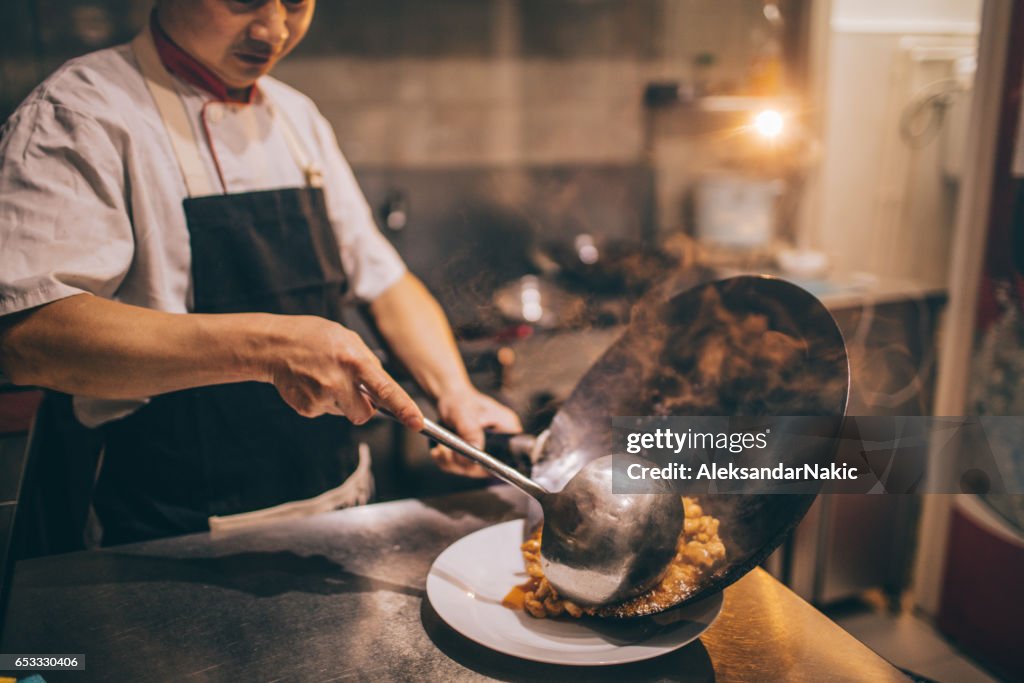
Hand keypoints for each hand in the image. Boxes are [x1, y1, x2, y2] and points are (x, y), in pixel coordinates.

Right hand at [264, 315, 422, 429]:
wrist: (273, 345)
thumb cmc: (314, 338)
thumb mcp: (348, 339)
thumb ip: (368, 364)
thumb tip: (382, 389)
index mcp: (354, 361)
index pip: (386, 390)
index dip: (404, 408)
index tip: (417, 422)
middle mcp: (338, 381)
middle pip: (365, 413)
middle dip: (363, 406)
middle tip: (349, 387)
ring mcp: (320, 397)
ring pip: (345, 413)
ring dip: (341, 401)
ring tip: (325, 377)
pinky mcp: (306, 409)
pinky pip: (326, 412)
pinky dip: (322, 401)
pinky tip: (312, 383)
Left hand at [432, 388, 522, 477]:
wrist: (448, 397)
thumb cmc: (459, 399)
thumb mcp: (464, 413)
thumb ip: (470, 430)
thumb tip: (477, 448)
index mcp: (508, 428)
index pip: (509, 456)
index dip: (490, 463)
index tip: (469, 460)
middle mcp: (501, 442)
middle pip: (488, 467)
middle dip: (464, 463)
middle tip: (446, 451)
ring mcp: (487, 449)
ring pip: (472, 470)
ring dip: (452, 463)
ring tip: (441, 449)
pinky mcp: (474, 455)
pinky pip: (462, 467)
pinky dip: (448, 463)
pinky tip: (440, 452)